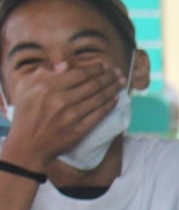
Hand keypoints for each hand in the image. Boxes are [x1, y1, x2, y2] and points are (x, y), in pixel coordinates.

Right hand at [1, 63, 122, 171]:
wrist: (28, 144)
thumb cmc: (26, 114)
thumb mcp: (26, 87)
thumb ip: (43, 73)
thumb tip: (66, 65)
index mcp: (48, 87)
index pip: (79, 74)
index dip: (95, 69)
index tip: (105, 65)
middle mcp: (61, 100)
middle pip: (93, 85)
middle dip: (108, 77)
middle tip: (119, 72)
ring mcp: (72, 116)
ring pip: (99, 98)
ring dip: (113, 89)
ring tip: (122, 82)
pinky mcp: (79, 129)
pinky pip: (99, 115)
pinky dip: (109, 106)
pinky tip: (116, 99)